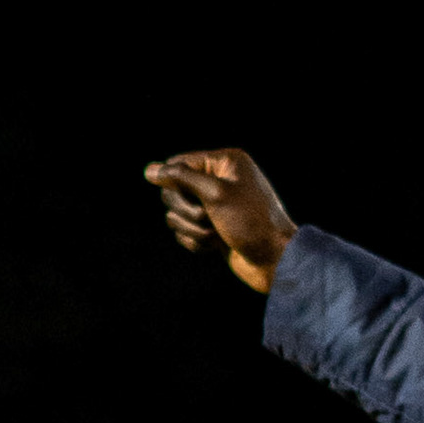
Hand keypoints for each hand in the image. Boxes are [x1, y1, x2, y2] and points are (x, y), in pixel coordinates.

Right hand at [145, 147, 295, 288]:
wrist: (273, 259)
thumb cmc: (250, 222)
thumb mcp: (215, 193)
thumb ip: (181, 177)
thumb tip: (150, 170)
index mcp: (224, 162)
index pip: (179, 164)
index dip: (175, 184)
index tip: (190, 200)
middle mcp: (219, 180)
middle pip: (173, 190)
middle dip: (187, 210)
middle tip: (207, 218)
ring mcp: (214, 206)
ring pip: (177, 214)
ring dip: (193, 229)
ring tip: (217, 235)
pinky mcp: (211, 228)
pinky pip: (185, 232)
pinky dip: (197, 241)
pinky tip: (216, 246)